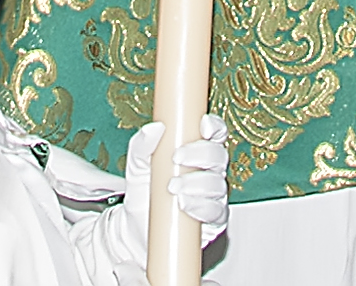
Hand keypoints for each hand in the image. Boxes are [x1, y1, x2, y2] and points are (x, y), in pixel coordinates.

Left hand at [111, 112, 233, 276]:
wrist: (136, 228)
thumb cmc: (143, 192)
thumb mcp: (136, 165)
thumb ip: (141, 145)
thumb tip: (154, 128)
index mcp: (197, 152)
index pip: (215, 135)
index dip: (215, 127)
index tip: (204, 126)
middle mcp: (209, 172)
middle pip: (219, 156)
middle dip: (200, 154)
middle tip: (177, 158)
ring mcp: (213, 197)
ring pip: (218, 184)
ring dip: (197, 183)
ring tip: (173, 187)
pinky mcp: (214, 221)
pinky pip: (217, 211)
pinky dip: (202, 206)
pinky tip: (185, 205)